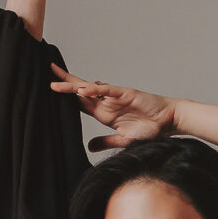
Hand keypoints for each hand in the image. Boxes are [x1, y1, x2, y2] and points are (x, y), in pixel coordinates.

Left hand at [48, 64, 177, 147]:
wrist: (168, 122)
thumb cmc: (149, 129)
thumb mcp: (123, 139)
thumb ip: (106, 141)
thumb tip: (89, 146)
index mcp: (104, 113)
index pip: (80, 102)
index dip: (66, 95)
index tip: (51, 89)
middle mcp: (107, 103)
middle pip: (81, 90)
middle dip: (64, 82)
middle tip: (49, 72)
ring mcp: (116, 97)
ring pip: (91, 88)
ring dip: (73, 86)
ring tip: (57, 83)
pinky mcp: (127, 94)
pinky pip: (108, 91)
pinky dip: (96, 89)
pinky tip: (83, 89)